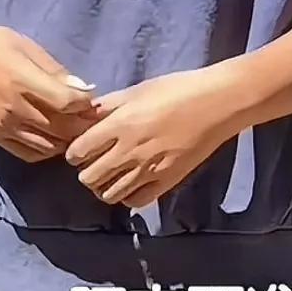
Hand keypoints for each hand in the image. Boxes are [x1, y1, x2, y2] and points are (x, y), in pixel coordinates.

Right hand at [0, 23, 97, 162]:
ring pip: (48, 146)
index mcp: (21, 80)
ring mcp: (3, 126)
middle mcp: (13, 108)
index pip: (65, 102)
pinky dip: (48, 150)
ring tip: (77, 129)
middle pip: (60, 128)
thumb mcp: (27, 46)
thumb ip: (55, 70)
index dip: (86, 105)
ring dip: (68, 141)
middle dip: (83, 125)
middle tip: (94, 119)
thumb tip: (85, 89)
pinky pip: (29, 153)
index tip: (94, 100)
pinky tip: (55, 138)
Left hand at [65, 68, 238, 207]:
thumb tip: (84, 116)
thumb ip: (108, 105)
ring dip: (104, 186)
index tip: (81, 148)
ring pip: (108, 194)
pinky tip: (132, 183)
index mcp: (120, 125)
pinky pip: (135, 201)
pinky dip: (128, 196)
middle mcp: (129, 152)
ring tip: (112, 174)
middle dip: (86, 171)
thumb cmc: (177, 89)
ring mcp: (148, 170)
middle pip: (89, 178)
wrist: (217, 104)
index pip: (79, 152)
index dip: (75, 152)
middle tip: (95, 162)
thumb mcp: (137, 90)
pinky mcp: (167, 182)